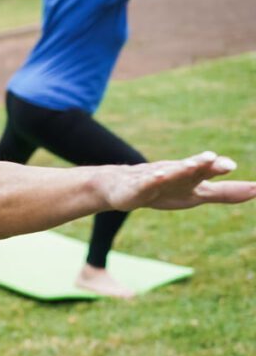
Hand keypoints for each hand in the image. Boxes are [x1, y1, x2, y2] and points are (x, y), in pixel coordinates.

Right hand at [104, 151, 255, 210]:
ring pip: (172, 172)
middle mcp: (177, 173)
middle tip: (221, 162)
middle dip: (206, 165)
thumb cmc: (164, 190)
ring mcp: (157, 178)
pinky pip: (146, 183)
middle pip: (194, 168)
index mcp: (193, 177)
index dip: (221, 170)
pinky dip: (153, 179)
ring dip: (184, 167)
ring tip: (197, 163)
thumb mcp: (198, 194)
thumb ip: (226, 192)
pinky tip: (159, 176)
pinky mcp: (138, 186)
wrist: (123, 187)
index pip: (210, 172)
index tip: (231, 166)